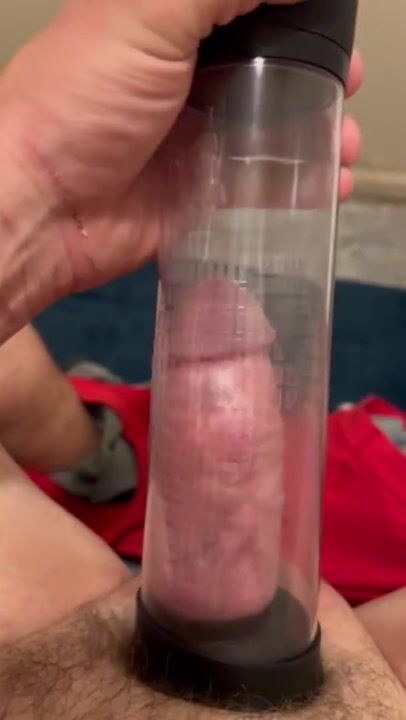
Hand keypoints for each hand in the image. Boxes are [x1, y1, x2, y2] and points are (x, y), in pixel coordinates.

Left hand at [0, 0, 361, 331]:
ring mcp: (192, 140)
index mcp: (168, 25)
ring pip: (270, 129)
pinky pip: (259, 187)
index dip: (293, 14)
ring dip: (316, 134)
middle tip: (344, 89)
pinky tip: (327, 188)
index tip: (331, 27)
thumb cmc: (80, 104)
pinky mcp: (198, 195)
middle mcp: (183, 79)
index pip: (245, 10)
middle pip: (267, 68)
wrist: (41, 209)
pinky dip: (296, 188)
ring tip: (343, 145)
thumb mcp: (146, 15)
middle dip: (315, 76)